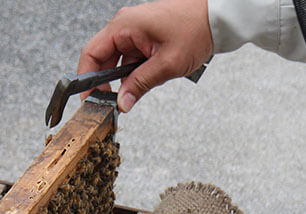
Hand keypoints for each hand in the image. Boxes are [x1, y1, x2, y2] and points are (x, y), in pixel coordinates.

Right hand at [79, 0, 212, 111]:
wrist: (219, 17)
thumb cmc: (196, 30)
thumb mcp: (167, 64)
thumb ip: (140, 85)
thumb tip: (121, 104)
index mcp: (124, 26)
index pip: (91, 54)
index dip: (86, 80)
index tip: (89, 99)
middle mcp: (125, 25)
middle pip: (102, 59)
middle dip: (106, 82)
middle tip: (112, 103)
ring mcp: (134, 29)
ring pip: (117, 60)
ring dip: (123, 78)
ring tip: (138, 88)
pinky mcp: (144, 35)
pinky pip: (130, 57)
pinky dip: (135, 71)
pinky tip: (148, 77)